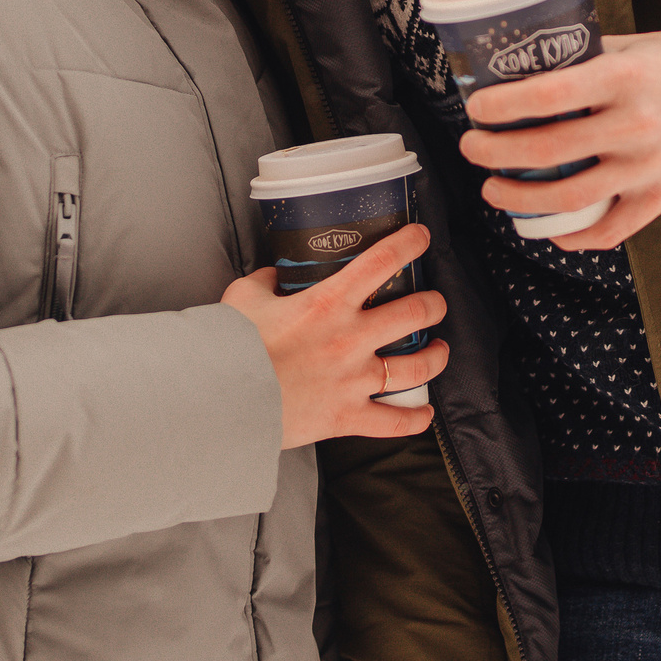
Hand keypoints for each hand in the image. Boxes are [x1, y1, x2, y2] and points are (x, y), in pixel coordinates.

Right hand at [220, 224, 447, 446]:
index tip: (421, 237)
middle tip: (435, 303)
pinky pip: (393, 423)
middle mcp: (349, 339)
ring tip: (440, 349)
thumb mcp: (244, 298)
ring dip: (436, 356)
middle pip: (414, 313)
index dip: (409, 244)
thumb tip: (275, 277)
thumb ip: (266, 283)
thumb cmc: (229, 348)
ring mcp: (353, 380)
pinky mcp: (347, 417)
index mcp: (327, 303)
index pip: (381, 262)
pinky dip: (414, 420)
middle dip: (433, 304)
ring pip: (416, 366)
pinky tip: (424, 414)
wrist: (221, 401)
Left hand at [463, 31, 660, 251]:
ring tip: (494, 190)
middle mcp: (635, 125)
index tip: (476, 110)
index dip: (503, 106)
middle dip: (496, 153)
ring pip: (570, 198)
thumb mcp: (631, 46)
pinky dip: (574, 237)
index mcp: (624, 78)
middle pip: (548, 151)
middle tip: (473, 148)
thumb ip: (583, 57)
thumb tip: (521, 66)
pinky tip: (549, 232)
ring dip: (520, 199)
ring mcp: (649, 167)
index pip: (549, 94)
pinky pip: (610, 230)